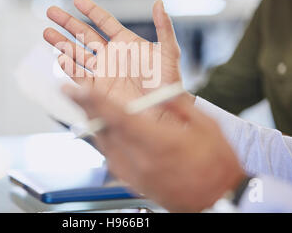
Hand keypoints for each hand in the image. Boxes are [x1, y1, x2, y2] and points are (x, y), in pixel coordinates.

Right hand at [44, 0, 182, 123]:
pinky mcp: (98, 90)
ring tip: (46, 32)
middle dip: (67, 23)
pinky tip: (60, 57)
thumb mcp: (169, 51)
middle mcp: (111, 55)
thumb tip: (159, 3)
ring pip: (77, 53)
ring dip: (62, 43)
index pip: (104, 22)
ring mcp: (103, 72)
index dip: (91, 10)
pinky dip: (69, 67)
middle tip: (51, 12)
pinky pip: (79, 76)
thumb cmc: (169, 82)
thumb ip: (164, 27)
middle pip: (84, 35)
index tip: (77, 0)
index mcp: (126, 42)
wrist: (163, 111)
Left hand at [63, 85, 245, 211]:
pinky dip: (106, 143)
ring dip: (95, 126)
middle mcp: (141, 160)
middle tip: (74, 94)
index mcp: (158, 142)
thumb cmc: (218, 165)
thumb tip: (159, 91)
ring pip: (104, 146)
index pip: (115, 117)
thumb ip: (178, 105)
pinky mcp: (135, 184)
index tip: (70, 89)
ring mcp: (136, 175)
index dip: (90, 101)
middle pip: (104, 130)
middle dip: (86, 109)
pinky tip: (109, 134)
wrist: (220, 202)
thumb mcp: (206, 126)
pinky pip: (112, 160)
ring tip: (90, 109)